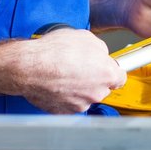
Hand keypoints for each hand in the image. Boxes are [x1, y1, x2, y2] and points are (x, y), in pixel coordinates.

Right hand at [2, 27, 125, 113]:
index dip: (112, 71)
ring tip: (63, 73)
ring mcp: (80, 104)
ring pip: (85, 96)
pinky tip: (56, 83)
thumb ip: (99, 49)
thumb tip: (101, 54)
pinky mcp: (64, 112)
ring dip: (78, 87)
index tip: (107, 68)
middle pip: (102, 87)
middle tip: (79, 67)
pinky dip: (65, 95)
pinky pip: (69, 103)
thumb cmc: (54, 51)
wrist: (29, 67)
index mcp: (107, 74)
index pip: (120, 78)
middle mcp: (96, 93)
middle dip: (93, 78)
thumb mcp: (85, 37)